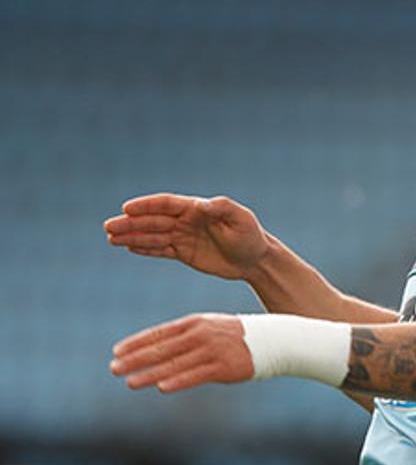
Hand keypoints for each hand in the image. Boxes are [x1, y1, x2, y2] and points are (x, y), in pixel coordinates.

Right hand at [104, 194, 270, 279]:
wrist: (256, 260)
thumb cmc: (251, 236)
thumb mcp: (241, 219)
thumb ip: (221, 208)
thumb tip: (200, 204)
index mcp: (197, 208)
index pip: (166, 204)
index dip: (146, 206)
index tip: (126, 208)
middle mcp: (186, 220)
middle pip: (153, 220)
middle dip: (131, 223)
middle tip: (108, 228)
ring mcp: (184, 236)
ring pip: (153, 235)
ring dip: (132, 236)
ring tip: (111, 238)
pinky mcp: (184, 252)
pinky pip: (161, 249)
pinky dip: (145, 248)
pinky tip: (129, 247)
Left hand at [110, 314, 253, 391]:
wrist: (276, 339)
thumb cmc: (238, 336)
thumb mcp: (211, 327)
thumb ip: (186, 336)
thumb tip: (159, 349)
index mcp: (195, 322)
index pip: (159, 333)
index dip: (136, 343)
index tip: (116, 352)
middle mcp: (201, 335)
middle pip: (162, 348)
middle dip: (135, 359)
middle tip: (113, 368)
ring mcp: (213, 351)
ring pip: (174, 364)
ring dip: (149, 374)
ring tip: (129, 383)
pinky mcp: (224, 367)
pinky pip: (196, 375)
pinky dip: (178, 381)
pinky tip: (161, 387)